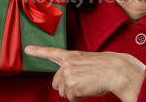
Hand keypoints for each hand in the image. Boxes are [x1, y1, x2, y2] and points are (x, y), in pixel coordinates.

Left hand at [25, 46, 145, 101]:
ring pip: (62, 92)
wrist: (117, 70)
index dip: (38, 51)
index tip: (28, 49)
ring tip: (88, 84)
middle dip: (67, 87)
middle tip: (83, 83)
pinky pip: (70, 98)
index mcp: (72, 56)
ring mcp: (67, 73)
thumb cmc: (107, 68)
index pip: (52, 52)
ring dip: (74, 93)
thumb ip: (74, 68)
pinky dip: (79, 97)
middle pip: (56, 83)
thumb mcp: (87, 63)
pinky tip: (88, 89)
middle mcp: (67, 63)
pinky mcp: (70, 84)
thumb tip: (66, 83)